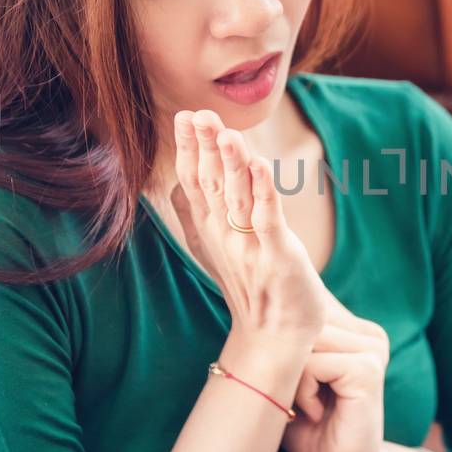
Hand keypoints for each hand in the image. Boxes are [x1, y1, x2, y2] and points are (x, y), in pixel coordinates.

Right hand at [166, 109, 326, 351]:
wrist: (274, 337)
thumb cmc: (249, 286)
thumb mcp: (214, 247)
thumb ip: (197, 214)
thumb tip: (175, 183)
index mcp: (210, 229)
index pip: (196, 181)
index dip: (191, 150)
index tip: (185, 117)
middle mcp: (224, 235)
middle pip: (212, 184)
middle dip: (206, 148)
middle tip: (199, 114)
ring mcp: (249, 246)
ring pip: (237, 197)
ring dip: (232, 163)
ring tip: (226, 132)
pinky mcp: (277, 257)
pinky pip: (268, 220)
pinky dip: (264, 192)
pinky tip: (260, 166)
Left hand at [281, 289, 391, 451]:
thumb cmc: (310, 429)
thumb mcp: (289, 378)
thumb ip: (282, 342)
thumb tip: (252, 307)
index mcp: (353, 329)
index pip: (303, 304)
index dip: (278, 336)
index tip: (283, 376)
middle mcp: (367, 334)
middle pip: (298, 321)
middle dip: (282, 360)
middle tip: (295, 399)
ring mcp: (372, 349)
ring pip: (302, 340)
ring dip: (292, 378)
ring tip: (307, 406)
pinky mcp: (368, 370)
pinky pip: (313, 363)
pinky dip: (303, 392)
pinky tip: (316, 412)